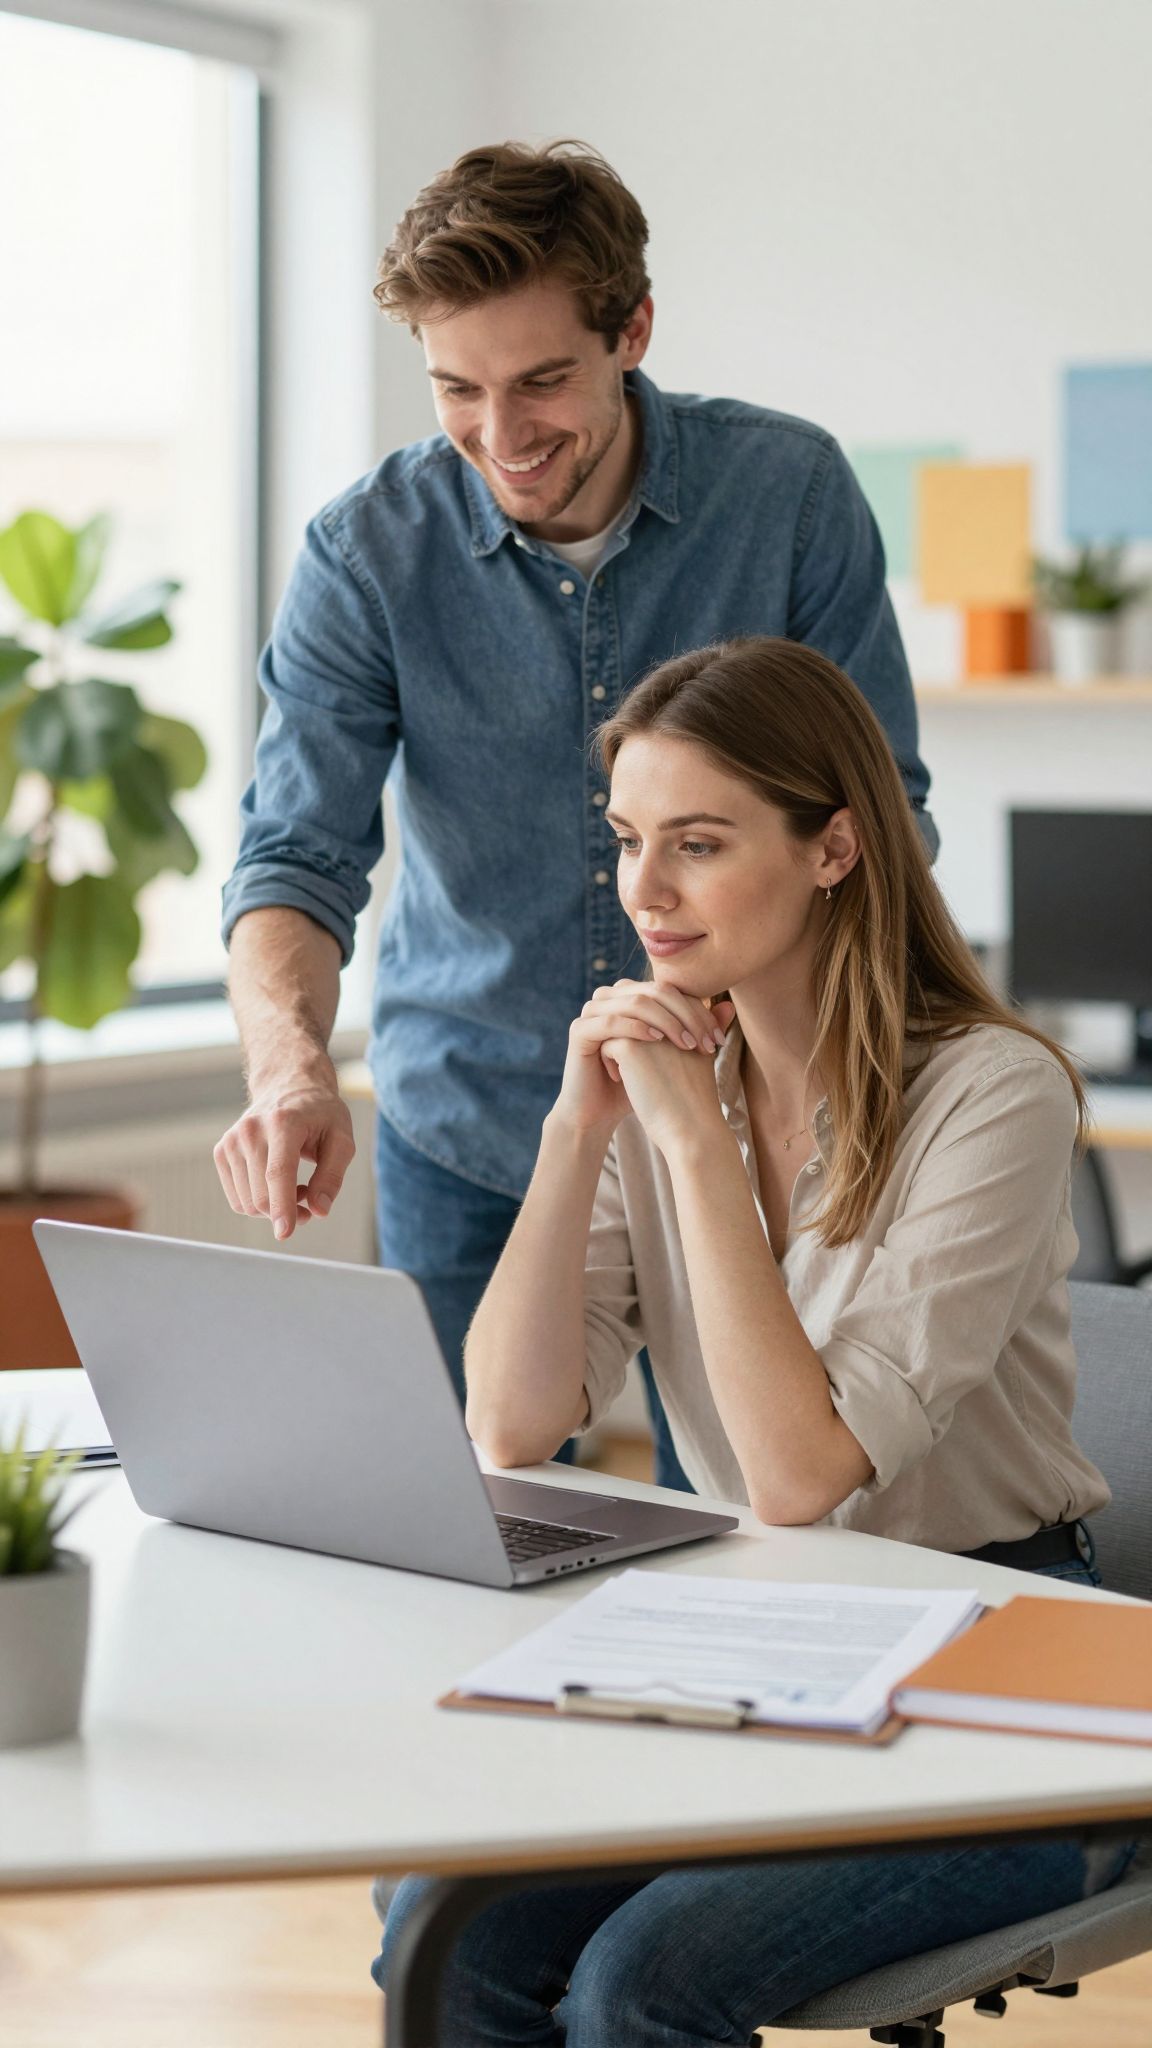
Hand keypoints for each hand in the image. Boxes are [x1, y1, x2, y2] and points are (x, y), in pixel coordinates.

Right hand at [214, 1073, 355, 1239]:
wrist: (288, 1085)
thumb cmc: (320, 1113)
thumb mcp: (342, 1139)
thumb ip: (332, 1176)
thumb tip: (319, 1210)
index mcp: (283, 1123)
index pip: (278, 1172)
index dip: (282, 1206)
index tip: (285, 1233)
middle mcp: (250, 1130)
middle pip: (261, 1195)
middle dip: (288, 1211)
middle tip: (311, 1200)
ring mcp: (232, 1141)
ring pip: (247, 1202)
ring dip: (273, 1207)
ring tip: (297, 1186)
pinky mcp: (222, 1151)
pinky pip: (238, 1199)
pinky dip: (258, 1201)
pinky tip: (276, 1184)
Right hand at [553, 979, 730, 1137]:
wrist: (600, 1112)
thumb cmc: (638, 1083)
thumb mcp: (671, 1054)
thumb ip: (695, 1028)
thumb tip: (730, 1007)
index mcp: (631, 995)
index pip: (671, 990)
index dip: (698, 1010)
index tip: (719, 1039)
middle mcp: (610, 997)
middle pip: (655, 991)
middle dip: (687, 1016)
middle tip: (707, 1044)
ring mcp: (592, 1011)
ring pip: (636, 1002)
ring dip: (667, 1022)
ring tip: (688, 1046)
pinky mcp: (579, 1031)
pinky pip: (611, 1021)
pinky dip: (637, 1028)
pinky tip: (657, 1042)